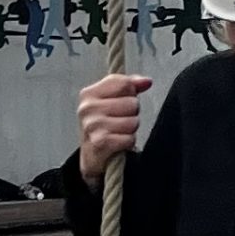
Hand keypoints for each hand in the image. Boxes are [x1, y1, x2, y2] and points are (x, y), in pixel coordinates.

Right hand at [75, 73, 152, 187]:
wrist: (93, 154)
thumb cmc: (104, 124)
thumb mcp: (113, 101)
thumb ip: (129, 86)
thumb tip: (146, 81)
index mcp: (89, 93)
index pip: (124, 83)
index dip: (131, 93)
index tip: (123, 101)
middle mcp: (87, 108)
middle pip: (132, 103)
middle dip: (132, 114)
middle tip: (120, 121)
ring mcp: (92, 125)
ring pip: (133, 121)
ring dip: (131, 129)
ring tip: (119, 132)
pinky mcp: (100, 142)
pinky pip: (129, 138)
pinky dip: (128, 142)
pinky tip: (118, 143)